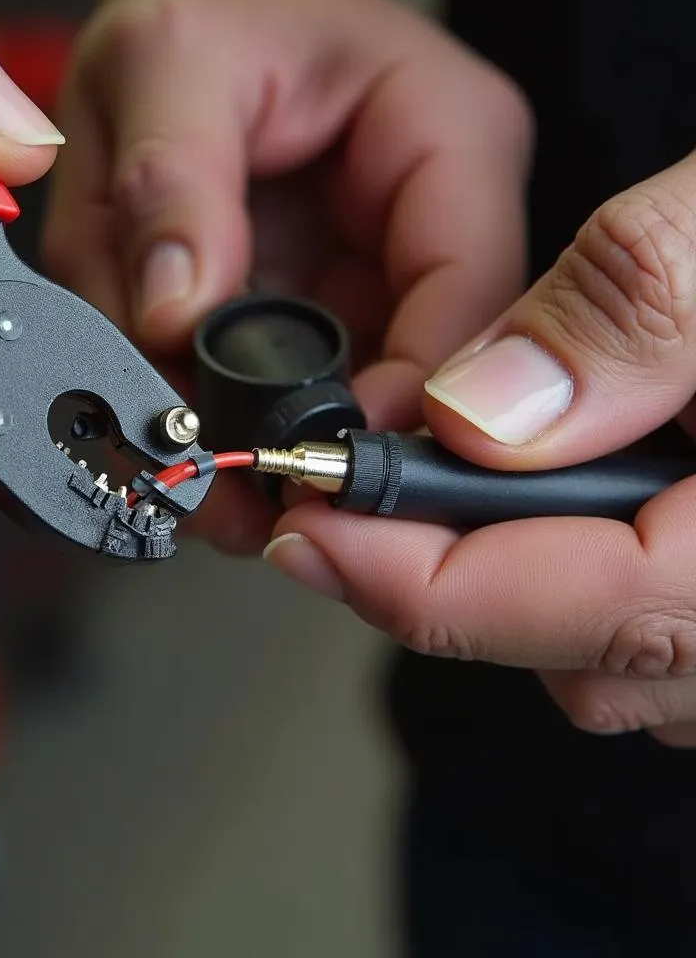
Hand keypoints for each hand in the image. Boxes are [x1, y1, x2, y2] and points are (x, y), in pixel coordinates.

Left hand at [43, 0, 531, 551]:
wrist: (186, 43)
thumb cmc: (198, 29)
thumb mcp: (166, 64)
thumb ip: (170, 187)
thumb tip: (179, 321)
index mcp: (446, 134)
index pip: (470, 288)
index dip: (406, 393)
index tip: (319, 455)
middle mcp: (432, 223)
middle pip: (426, 366)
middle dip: (332, 437)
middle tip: (253, 497)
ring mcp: (381, 281)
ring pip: (357, 397)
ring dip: (279, 443)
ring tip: (210, 485)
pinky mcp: (328, 319)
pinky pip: (297, 393)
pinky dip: (241, 423)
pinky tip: (198, 440)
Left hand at [267, 153, 695, 747]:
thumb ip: (641, 309)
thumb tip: (483, 411)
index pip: (595, 612)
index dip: (423, 584)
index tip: (312, 535)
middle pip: (591, 656)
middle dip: (453, 586)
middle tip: (361, 502)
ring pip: (622, 664)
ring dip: (514, 589)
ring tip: (460, 487)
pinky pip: (667, 639)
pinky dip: (585, 581)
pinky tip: (570, 496)